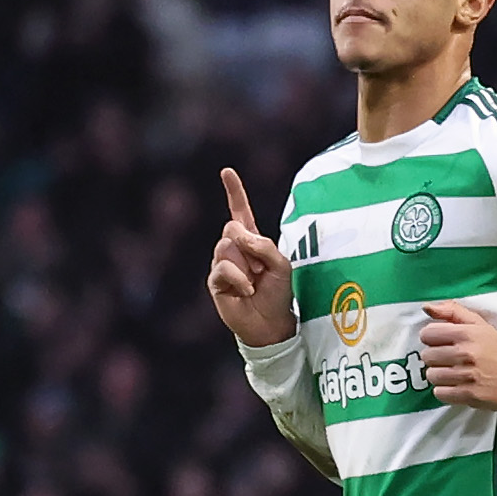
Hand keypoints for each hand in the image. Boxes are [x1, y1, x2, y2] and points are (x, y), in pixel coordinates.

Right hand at [206, 167, 294, 347]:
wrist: (270, 323)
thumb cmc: (279, 293)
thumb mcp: (281, 265)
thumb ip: (264, 245)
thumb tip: (238, 235)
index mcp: (251, 240)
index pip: (240, 211)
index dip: (234, 192)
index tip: (227, 171)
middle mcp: (233, 248)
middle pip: (231, 228)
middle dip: (248, 245)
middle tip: (260, 268)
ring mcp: (221, 263)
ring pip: (227, 247)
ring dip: (246, 266)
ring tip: (254, 282)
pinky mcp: (215, 280)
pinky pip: (223, 267)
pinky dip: (239, 278)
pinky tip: (246, 290)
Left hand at [421, 300, 496, 408]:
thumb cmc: (495, 348)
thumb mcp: (478, 324)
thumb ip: (452, 311)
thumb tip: (426, 307)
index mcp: (466, 334)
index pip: (427, 334)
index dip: (432, 338)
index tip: (442, 342)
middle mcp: (465, 354)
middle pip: (427, 356)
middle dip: (435, 358)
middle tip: (449, 359)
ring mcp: (466, 376)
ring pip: (432, 375)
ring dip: (439, 375)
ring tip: (453, 373)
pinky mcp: (468, 395)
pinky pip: (440, 393)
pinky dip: (445, 391)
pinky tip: (456, 386)